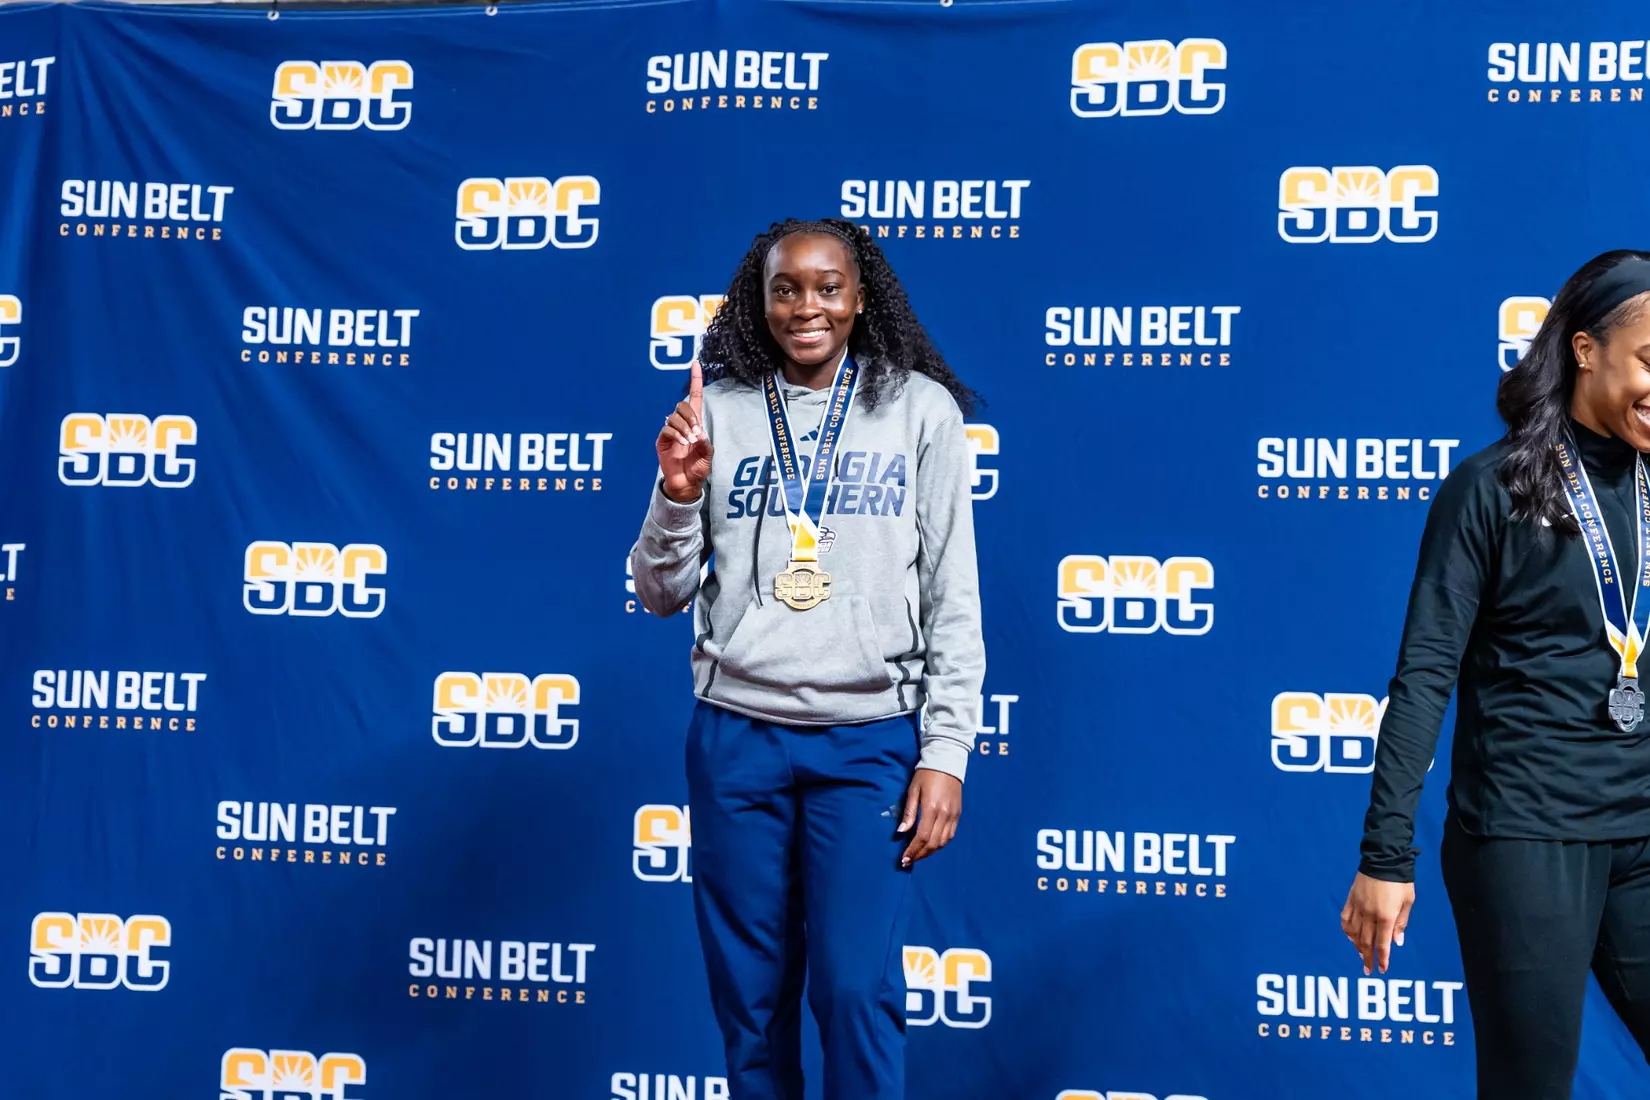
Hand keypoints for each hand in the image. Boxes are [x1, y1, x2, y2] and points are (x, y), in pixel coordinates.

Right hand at [657, 359, 712, 502]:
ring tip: (690, 442)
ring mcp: (671, 431)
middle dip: (691, 416)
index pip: (694, 396)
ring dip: (685, 427)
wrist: (686, 484)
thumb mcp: (708, 456)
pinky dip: (677, 434)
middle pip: (683, 405)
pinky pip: (667, 428)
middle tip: (697, 433)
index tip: (695, 363)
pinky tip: (683, 443)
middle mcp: (682, 423)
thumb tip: (698, 432)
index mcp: (695, 423)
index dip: (695, 380)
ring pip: (674, 416)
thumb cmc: (698, 468)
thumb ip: (706, 444)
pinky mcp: (662, 440)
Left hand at [898, 768, 961, 866]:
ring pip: (943, 842)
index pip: (922, 836)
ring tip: (918, 856)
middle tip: (908, 861)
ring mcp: (953, 815)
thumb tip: (901, 832)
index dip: (913, 850)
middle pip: (933, 843)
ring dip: (930, 852)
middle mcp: (945, 814)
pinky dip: (940, 844)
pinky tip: (931, 846)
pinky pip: (950, 835)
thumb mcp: (913, 790)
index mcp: (932, 808)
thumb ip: (909, 812)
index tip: (904, 859)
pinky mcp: (958, 814)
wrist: (947, 762)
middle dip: (920, 854)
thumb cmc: (926, 775)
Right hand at [1341, 872, 1414, 974]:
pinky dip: (1347, 931)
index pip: (1382, 943)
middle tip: (1368, 970)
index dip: (1382, 958)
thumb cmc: (1401, 882)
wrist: (1384, 860)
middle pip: (1367, 941)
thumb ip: (1401, 923)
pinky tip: (1351, 937)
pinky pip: (1346, 919)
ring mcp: (1358, 907)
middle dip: (1368, 957)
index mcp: (1386, 916)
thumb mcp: (1408, 902)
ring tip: (1361, 955)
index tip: (1381, 969)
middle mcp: (1369, 914)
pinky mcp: (1351, 899)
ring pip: (1355, 933)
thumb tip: (1397, 942)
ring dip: (1358, 946)